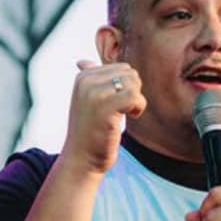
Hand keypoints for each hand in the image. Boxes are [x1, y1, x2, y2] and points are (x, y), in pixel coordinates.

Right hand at [61, 60, 146, 175]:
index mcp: (83, 77)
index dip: (127, 87)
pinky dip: (139, 107)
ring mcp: (94, 93)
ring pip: (134, 82)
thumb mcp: (86, 101)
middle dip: (133, 91)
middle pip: (130, 73)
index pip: (122, 68)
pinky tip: (130, 116)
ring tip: (125, 114)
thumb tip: (82, 62)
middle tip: (123, 110)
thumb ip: (89, 80)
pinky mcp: (104, 107)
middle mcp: (86, 81)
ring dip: (136, 100)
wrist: (81, 158)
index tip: (116, 104)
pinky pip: (135, 96)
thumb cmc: (89, 131)